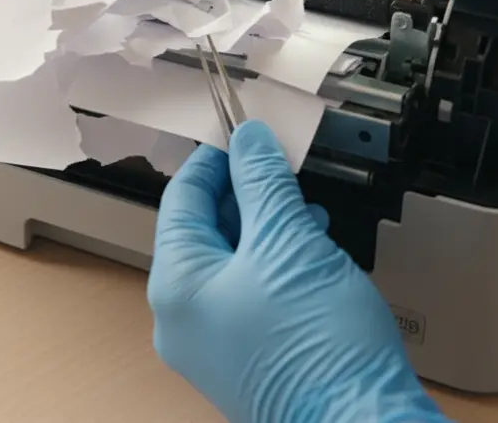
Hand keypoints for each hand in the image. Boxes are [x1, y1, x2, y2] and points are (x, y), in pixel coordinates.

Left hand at [148, 121, 447, 422]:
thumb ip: (263, 183)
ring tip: (304, 210)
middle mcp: (181, 321)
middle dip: (245, 195)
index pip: (182, 200)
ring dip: (265, 229)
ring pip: (229, 264)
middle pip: (203, 232)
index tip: (241, 136)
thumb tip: (249, 143)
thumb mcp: (289, 241)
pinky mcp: (244, 360)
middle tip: (278, 167)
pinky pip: (246, 297)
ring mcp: (211, 346)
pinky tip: (310, 254)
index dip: (214, 161)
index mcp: (176, 287)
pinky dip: (273, 267)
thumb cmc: (321, 349)